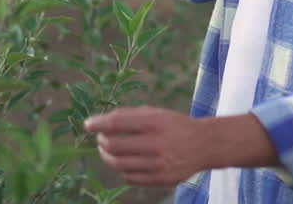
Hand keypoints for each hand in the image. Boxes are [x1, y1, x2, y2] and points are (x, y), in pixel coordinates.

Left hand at [84, 106, 208, 186]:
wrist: (204, 145)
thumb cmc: (175, 125)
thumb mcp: (157, 113)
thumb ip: (131, 115)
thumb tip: (102, 121)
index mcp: (156, 122)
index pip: (118, 123)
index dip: (99, 123)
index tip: (88, 124)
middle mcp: (158, 143)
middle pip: (115, 146)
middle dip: (101, 141)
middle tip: (100, 138)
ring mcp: (159, 164)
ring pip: (119, 164)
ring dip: (106, 156)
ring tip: (107, 150)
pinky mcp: (161, 179)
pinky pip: (129, 177)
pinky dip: (120, 169)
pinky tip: (122, 162)